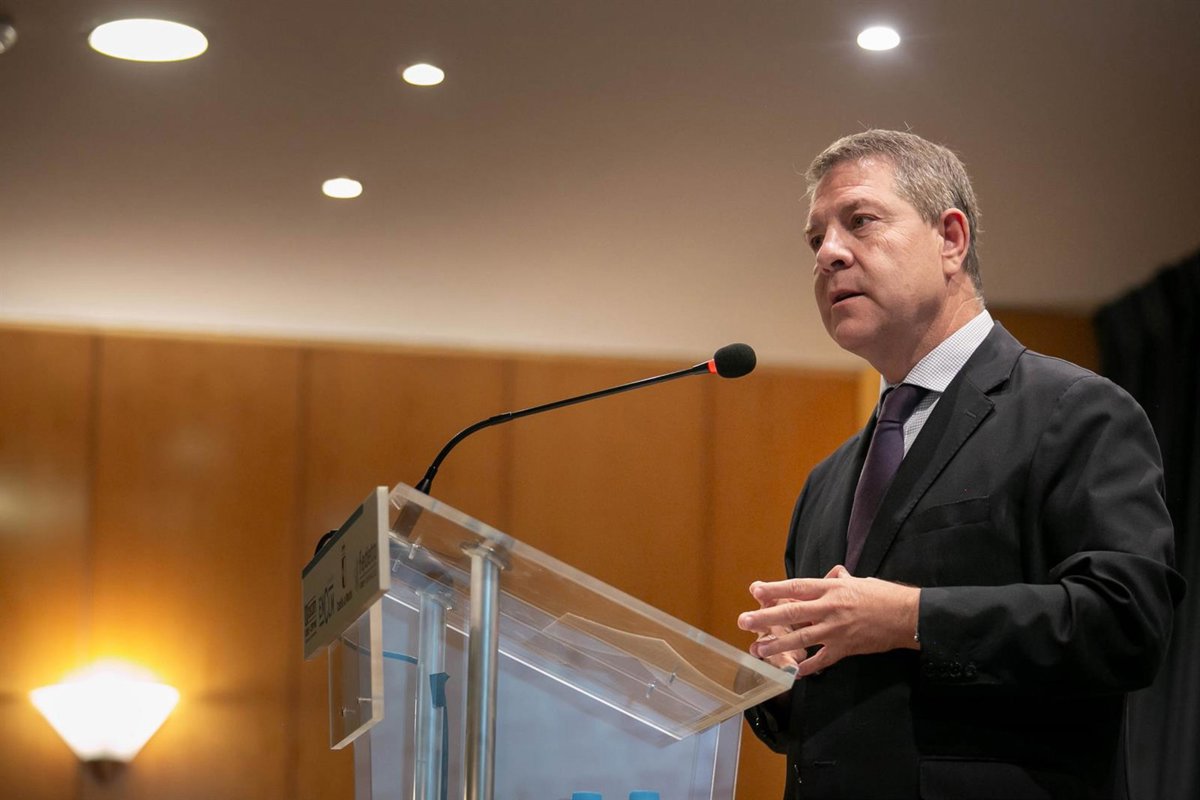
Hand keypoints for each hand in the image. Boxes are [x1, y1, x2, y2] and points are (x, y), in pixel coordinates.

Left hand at [738, 565, 920, 676]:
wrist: (907, 616)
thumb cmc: (882, 596)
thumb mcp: (857, 581)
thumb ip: (838, 579)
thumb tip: (829, 574)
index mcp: (831, 588)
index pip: (797, 587)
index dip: (775, 589)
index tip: (755, 590)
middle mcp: (830, 608)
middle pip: (792, 613)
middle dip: (765, 618)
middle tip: (744, 621)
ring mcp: (837, 630)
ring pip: (801, 638)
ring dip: (778, 645)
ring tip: (758, 649)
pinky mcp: (845, 648)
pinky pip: (821, 659)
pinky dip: (806, 667)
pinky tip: (791, 671)